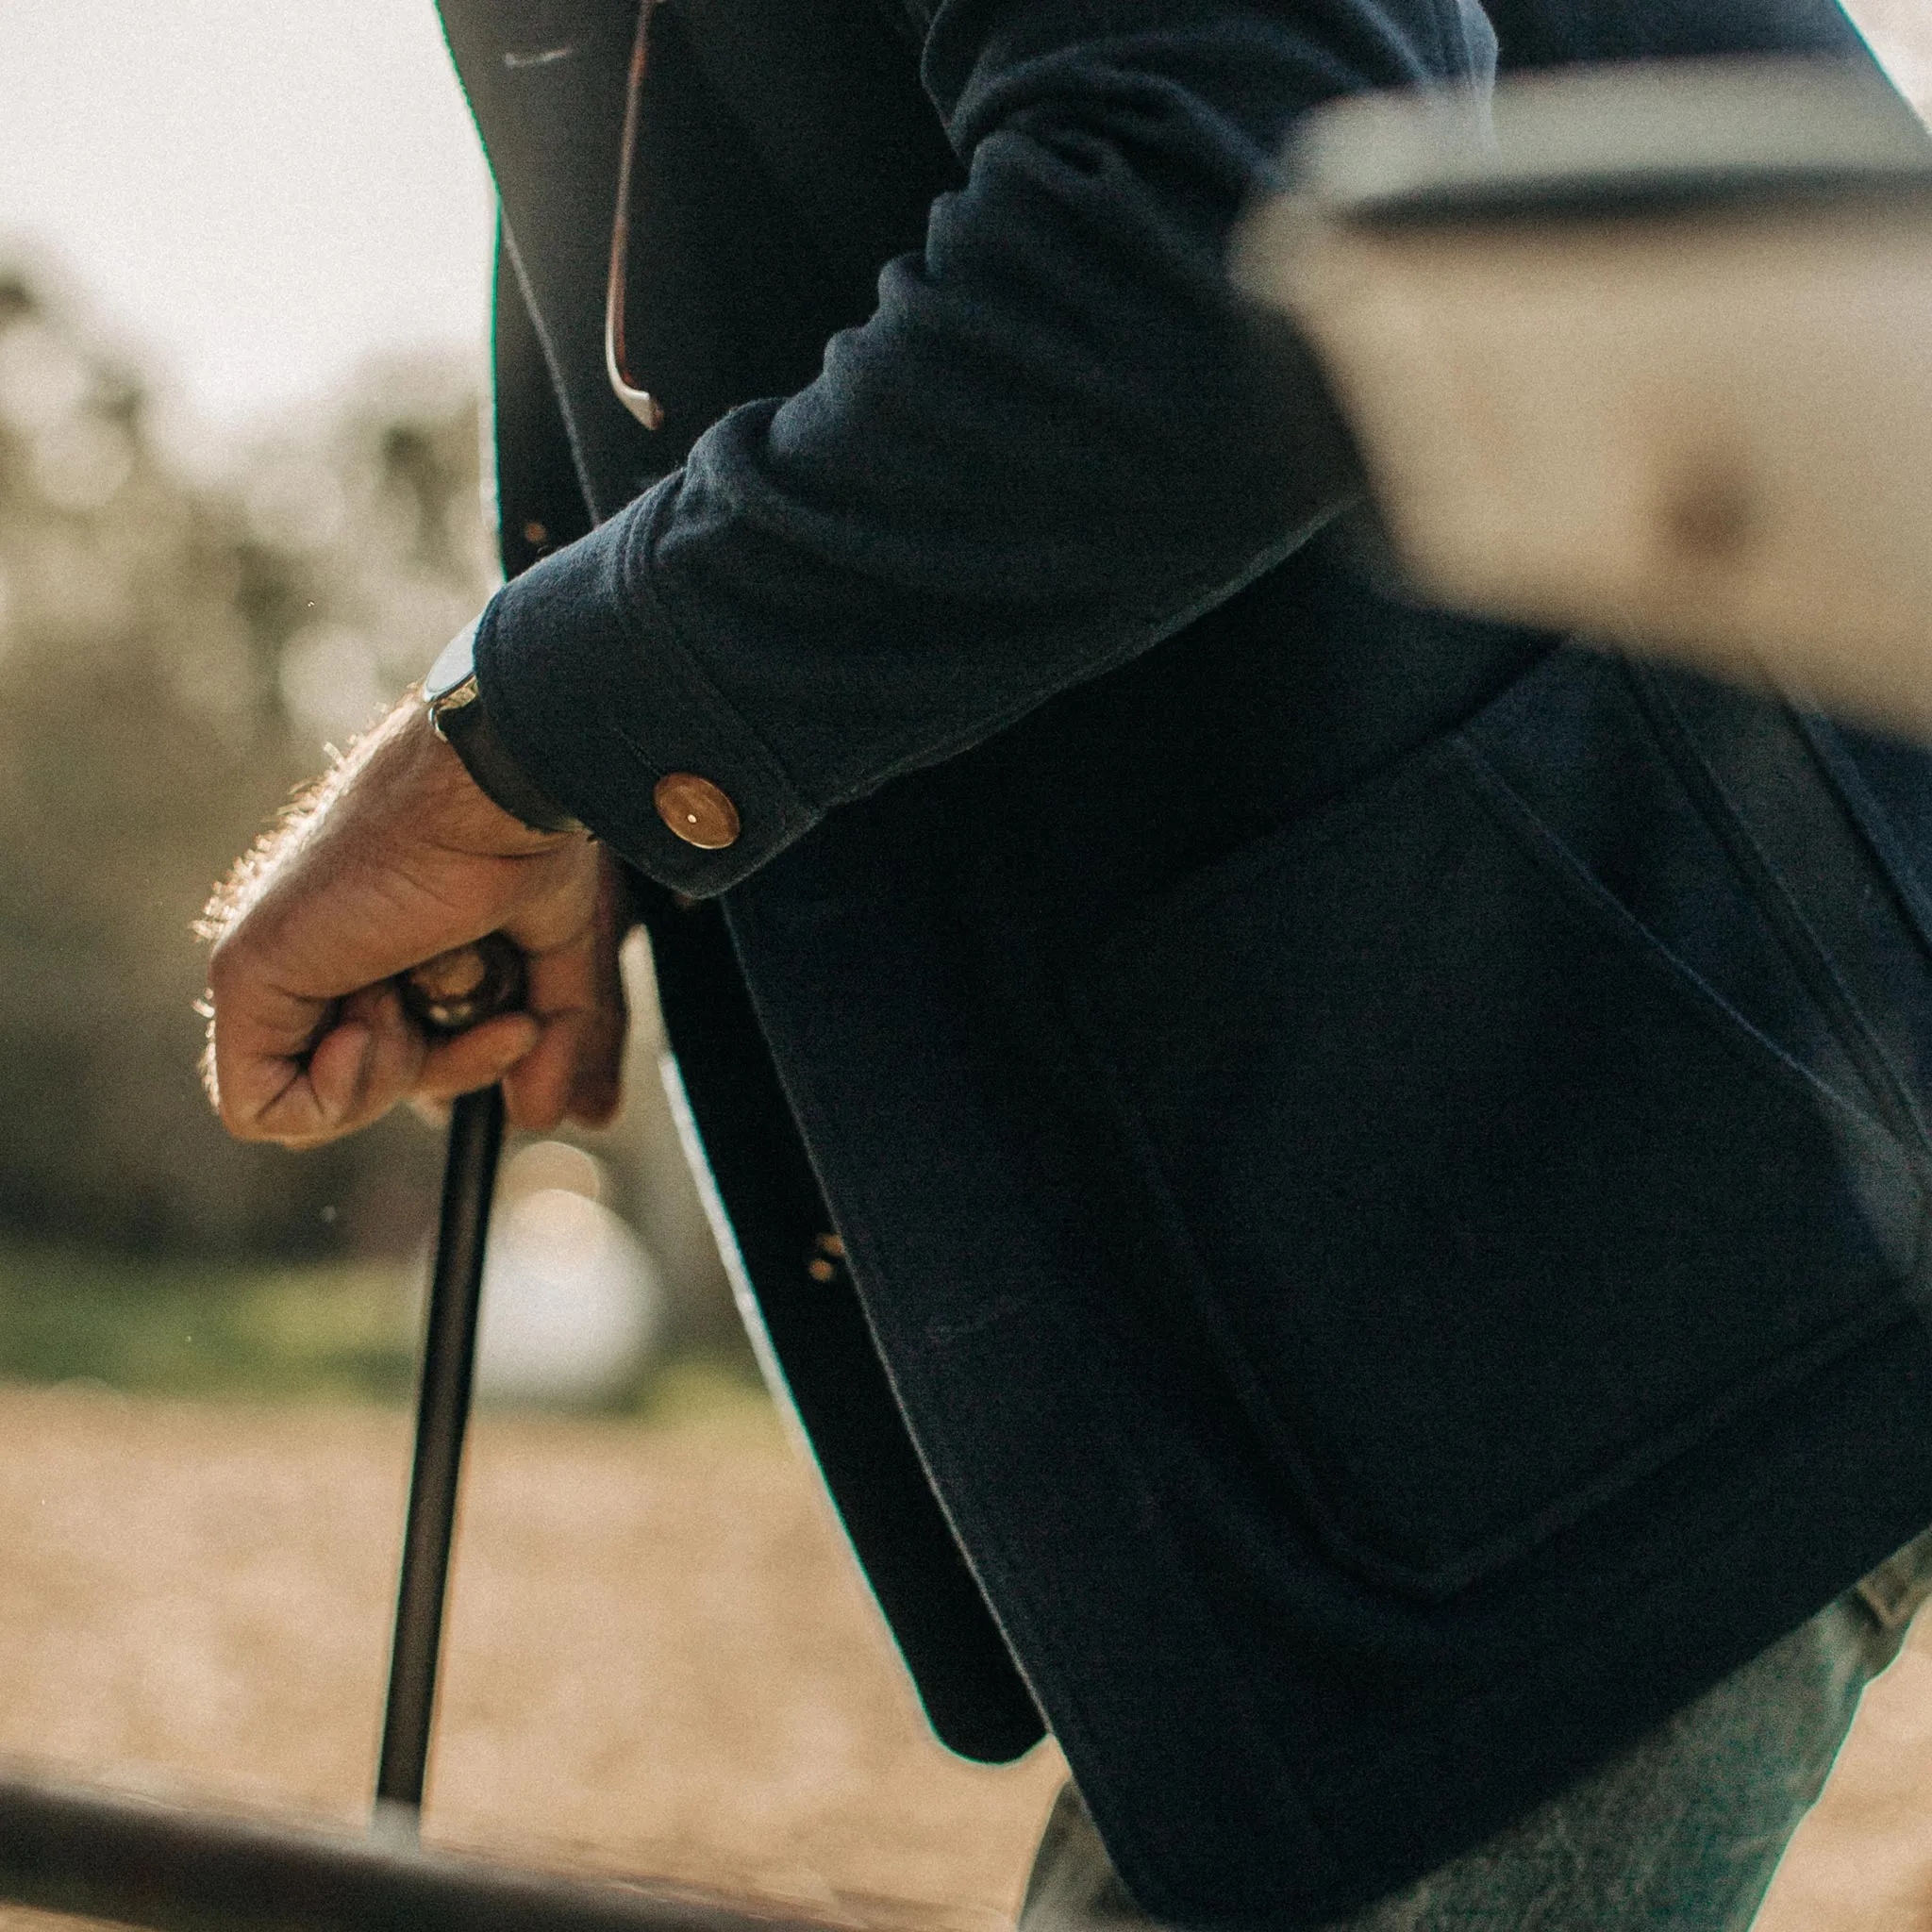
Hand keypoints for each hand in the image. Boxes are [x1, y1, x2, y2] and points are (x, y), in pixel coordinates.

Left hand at [201, 697, 631, 1146]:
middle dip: (439, 1072)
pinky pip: (256, 1105)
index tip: (520, 1029)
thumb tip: (538, 1115)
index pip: (395, 1055)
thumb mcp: (552, 956)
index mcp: (382, 942)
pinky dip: (329, 1097)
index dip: (459, 1068)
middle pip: (359, 1083)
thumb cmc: (524, 839)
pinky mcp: (244, 974)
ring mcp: (277, 965)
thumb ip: (550, 1035)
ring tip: (416, 997)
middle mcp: (322, 954)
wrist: (496, 790)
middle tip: (497, 1024)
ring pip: (307, 1101)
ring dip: (390, 1077)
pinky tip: (372, 1021)